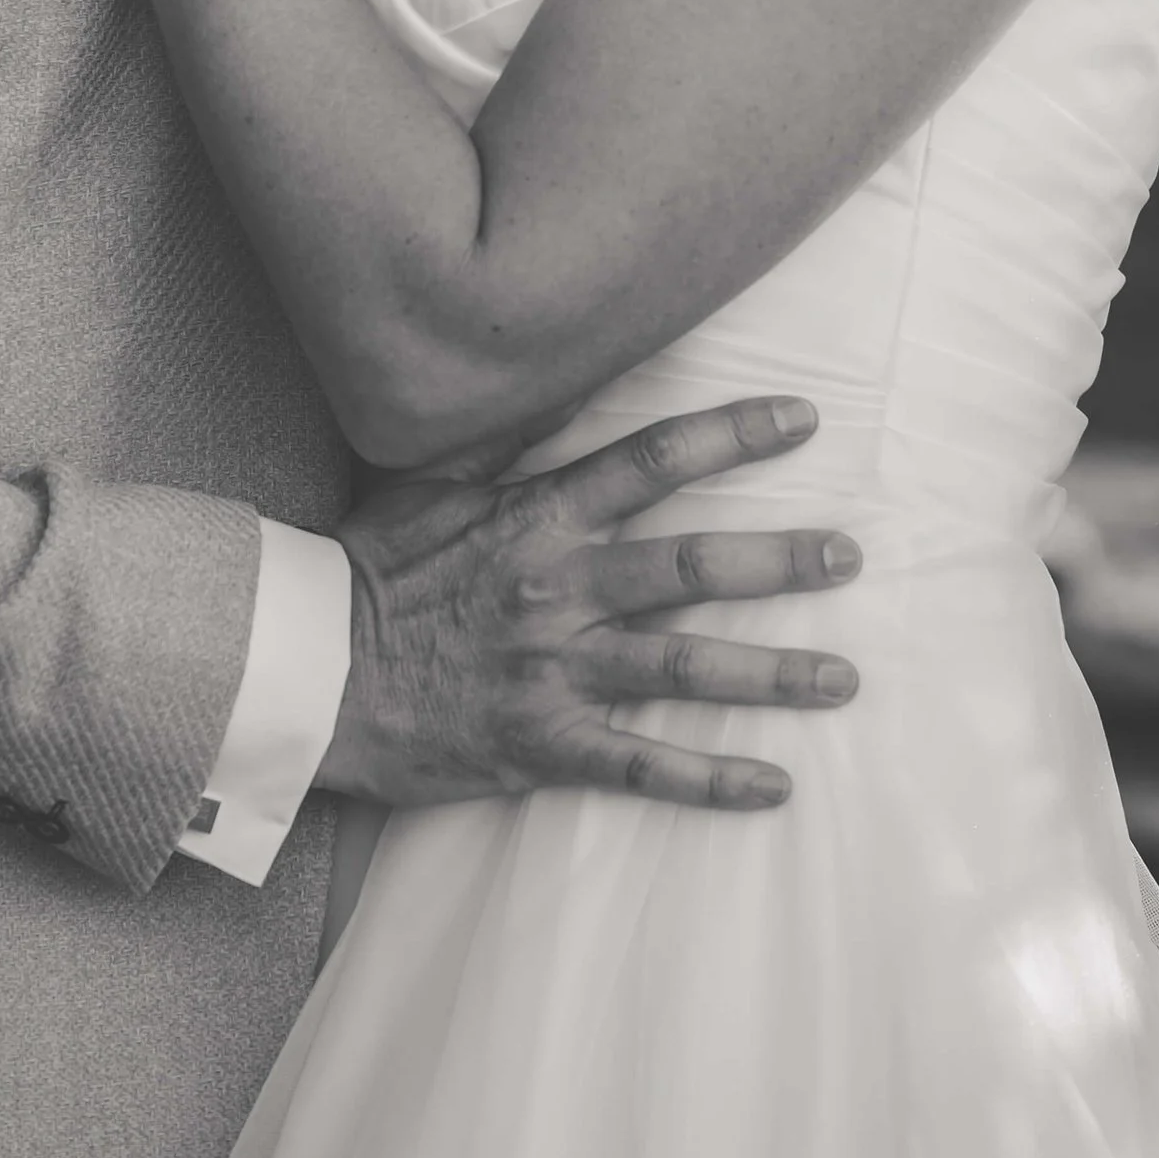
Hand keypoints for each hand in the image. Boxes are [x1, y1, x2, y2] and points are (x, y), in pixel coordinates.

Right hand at [319, 398, 859, 811]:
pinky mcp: (541, 743)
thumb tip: (569, 370)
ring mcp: (554, 670)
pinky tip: (773, 787)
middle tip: (850, 556)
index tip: (803, 419)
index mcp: (537, 516)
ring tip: (842, 676)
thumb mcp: (429, 483)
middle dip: (781, 560)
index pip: (653, 461)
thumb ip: (508, 434)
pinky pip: (639, 766)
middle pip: (692, 567)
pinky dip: (708, 781)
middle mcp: (558, 588)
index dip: (733, 436)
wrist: (308, 675)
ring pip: (683, 668)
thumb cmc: (370, 571)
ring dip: (771, 674)